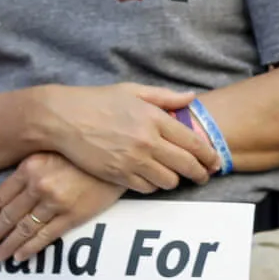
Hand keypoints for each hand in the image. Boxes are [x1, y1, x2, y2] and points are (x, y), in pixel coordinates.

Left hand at [0, 152, 126, 262]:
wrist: (118, 157)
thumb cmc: (85, 152)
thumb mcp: (52, 151)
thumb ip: (31, 168)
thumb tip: (11, 190)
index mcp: (29, 167)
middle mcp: (38, 186)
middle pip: (8, 216)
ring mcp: (55, 202)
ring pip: (23, 229)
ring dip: (7, 245)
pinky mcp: (73, 215)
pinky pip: (45, 237)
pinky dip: (30, 249)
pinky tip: (20, 256)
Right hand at [24, 84, 220, 193]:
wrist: (62, 119)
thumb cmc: (97, 101)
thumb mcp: (132, 91)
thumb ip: (165, 97)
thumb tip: (191, 98)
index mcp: (155, 118)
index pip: (193, 142)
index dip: (209, 155)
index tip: (215, 161)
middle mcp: (148, 141)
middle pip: (187, 165)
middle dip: (201, 173)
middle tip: (204, 176)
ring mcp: (133, 161)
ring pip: (168, 181)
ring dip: (175, 180)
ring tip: (176, 176)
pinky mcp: (117, 175)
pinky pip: (146, 188)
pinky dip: (153, 186)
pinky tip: (152, 178)